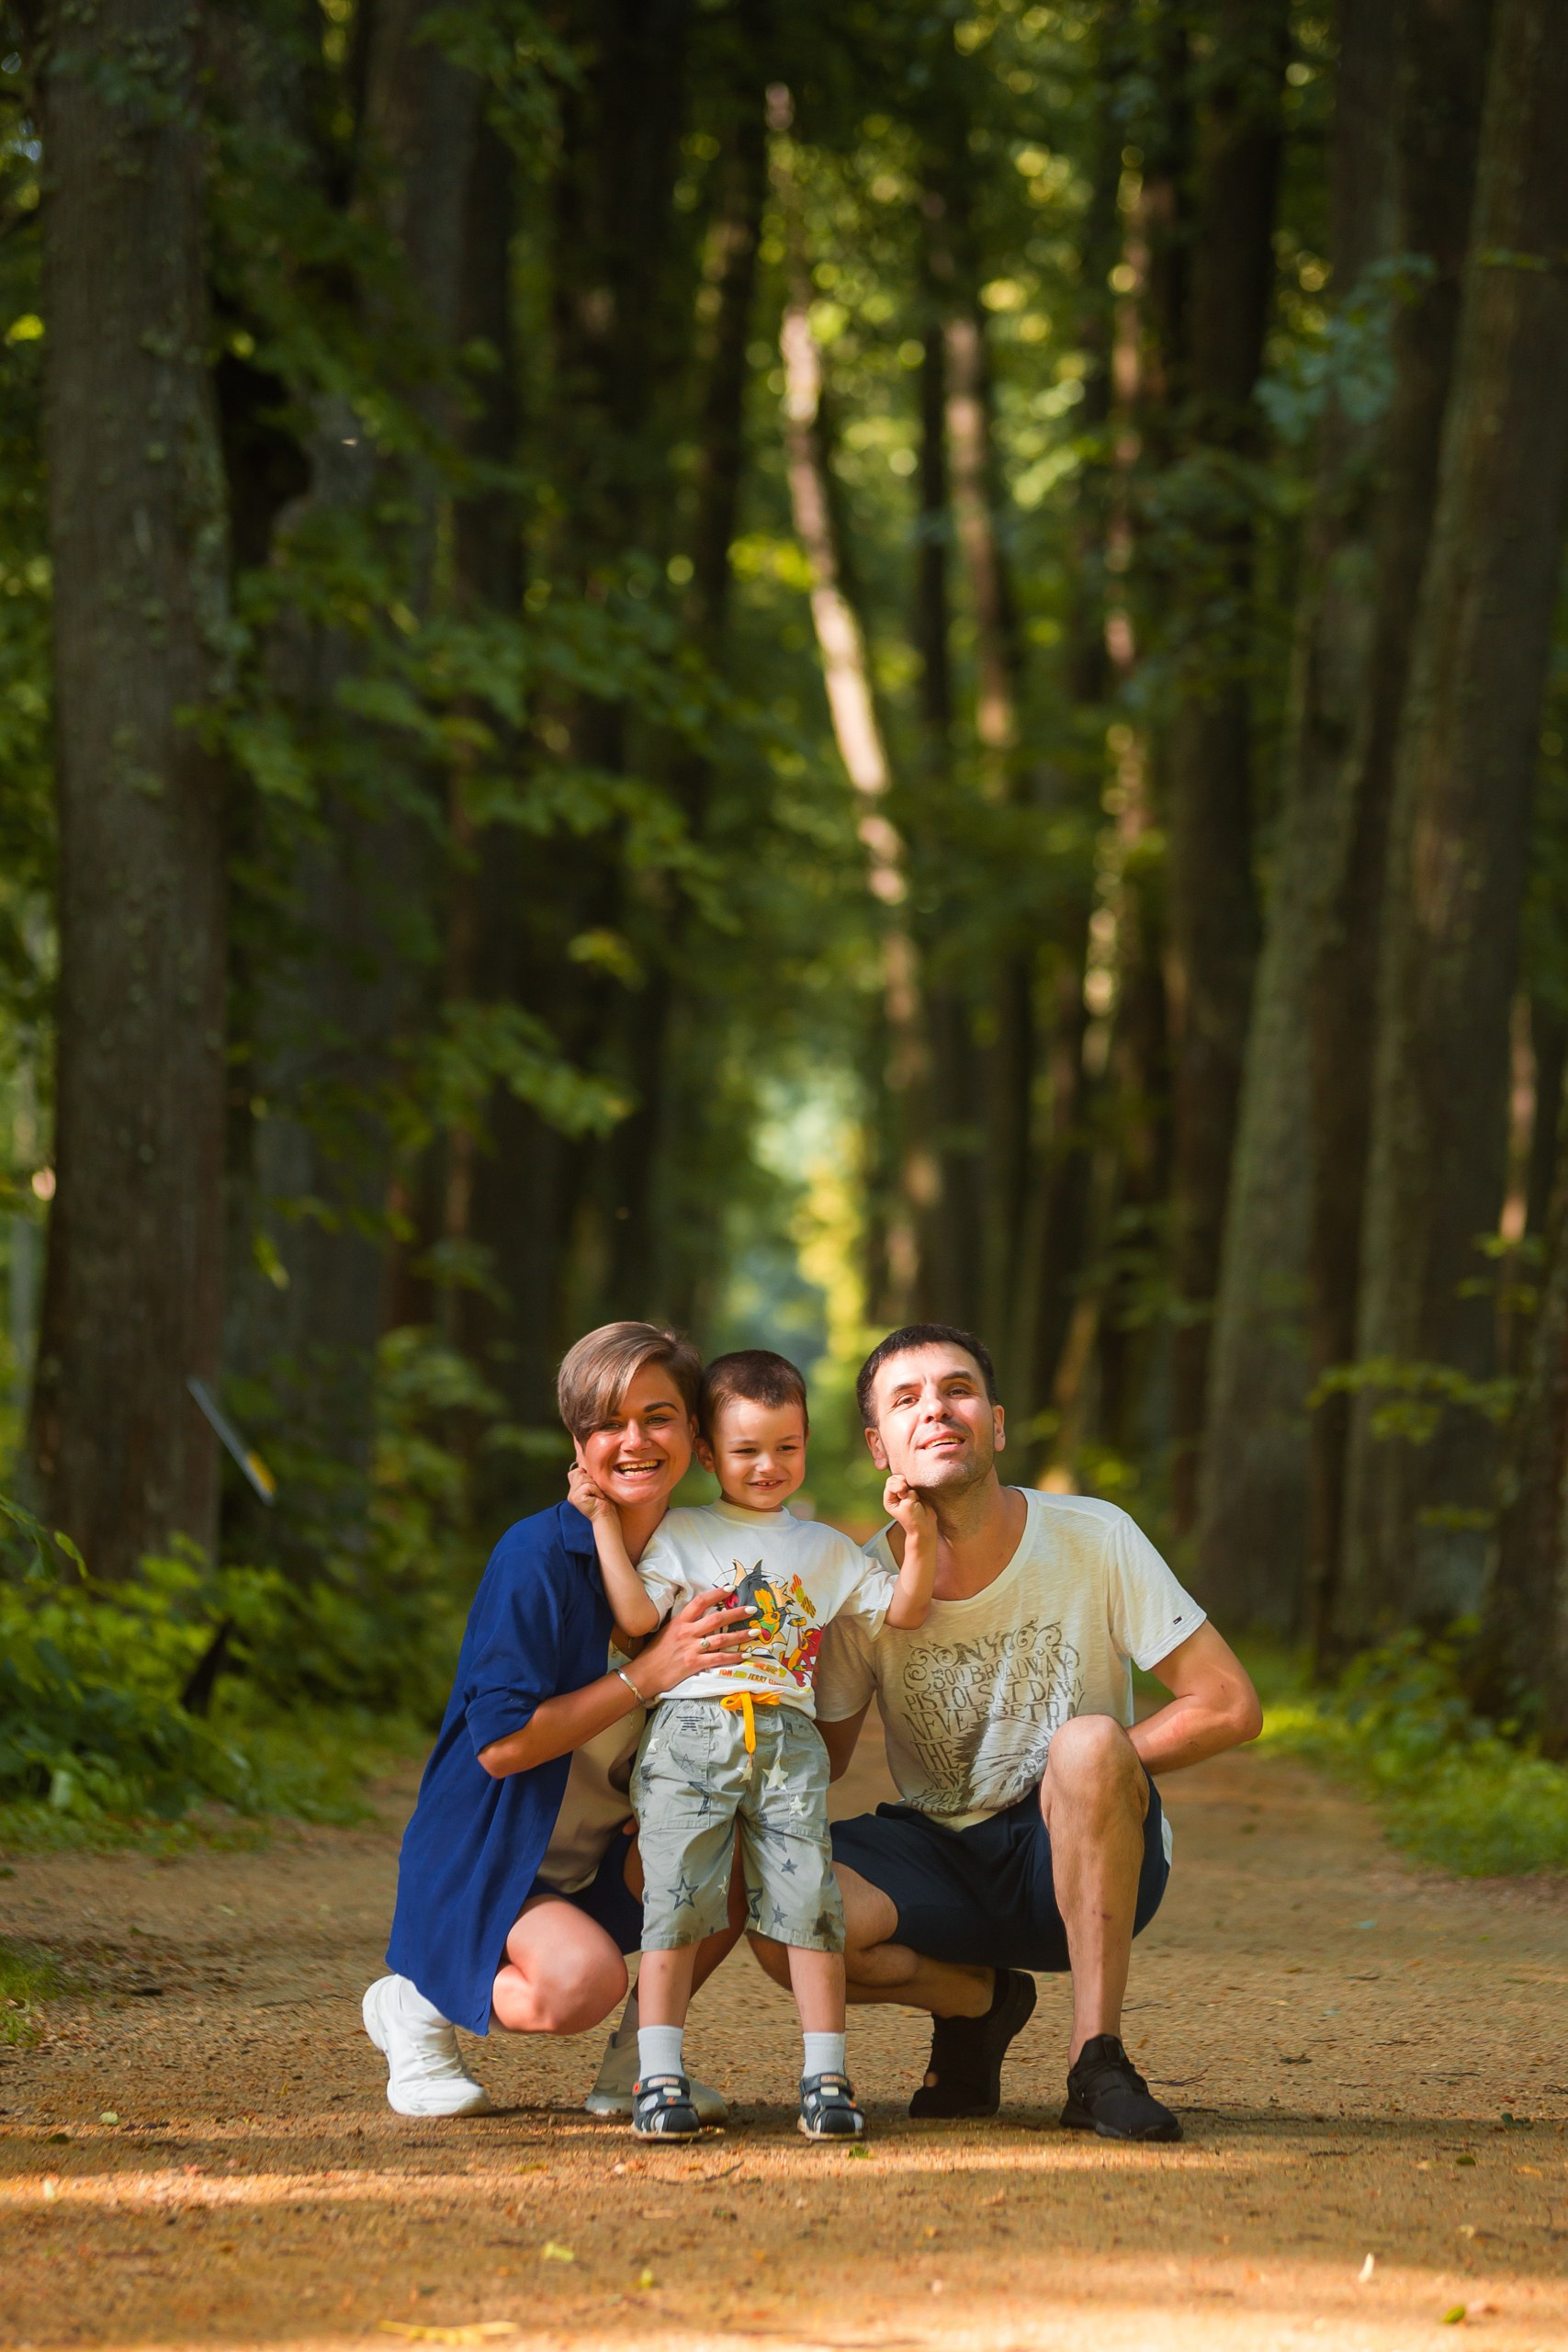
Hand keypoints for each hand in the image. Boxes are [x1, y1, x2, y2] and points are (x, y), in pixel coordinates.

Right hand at [568, 1462, 616, 1523]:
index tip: (594, 1485)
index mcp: (575, 1490)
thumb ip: (587, 1478)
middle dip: (591, 1480)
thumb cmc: (605, 1502)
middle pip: (578, 1473)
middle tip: (597, 1491)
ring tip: (598, 1494)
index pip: (574, 1472)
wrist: (607, 1516)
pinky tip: (599, 1497)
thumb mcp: (596, 1486)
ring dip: (594, 1485)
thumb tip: (583, 1467)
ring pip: (582, 1478)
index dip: (585, 1474)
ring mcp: (572, 1496)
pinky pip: (587, 1485)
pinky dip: (596, 1490)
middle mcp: (571, 1493)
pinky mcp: (576, 1498)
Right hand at [636, 1586, 754, 1698]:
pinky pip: (718, 1658)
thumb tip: (702, 1615)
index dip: (716, 1593)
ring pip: (721, 1638)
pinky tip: (745, 1655)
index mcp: (679, 1621)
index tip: (731, 1588)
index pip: (700, 1602)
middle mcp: (687, 1632)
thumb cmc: (655, 1652)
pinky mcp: (694, 1663)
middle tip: (752, 1609)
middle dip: (736, 1613)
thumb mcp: (667, 1631)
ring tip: (755, 1632)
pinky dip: (733, 1657)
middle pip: (716, 1618)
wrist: (645, 1673)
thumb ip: (684, 1623)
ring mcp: (691, 1648)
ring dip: (740, 1635)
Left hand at [883, 1472, 934, 1536]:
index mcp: (889, 1500)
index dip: (898, 1487)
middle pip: (894, 1479)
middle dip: (902, 1482)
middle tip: (908, 1492)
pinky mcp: (913, 1491)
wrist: (925, 1525)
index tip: (904, 1496)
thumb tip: (907, 1482)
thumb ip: (906, 1491)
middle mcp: (894, 1495)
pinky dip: (915, 1483)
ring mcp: (904, 1492)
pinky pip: (912, 1481)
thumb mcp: (907, 1505)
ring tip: (913, 1493)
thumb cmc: (914, 1518)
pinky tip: (917, 1492)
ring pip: (903, 1478)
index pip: (890, 1484)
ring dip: (908, 1483)